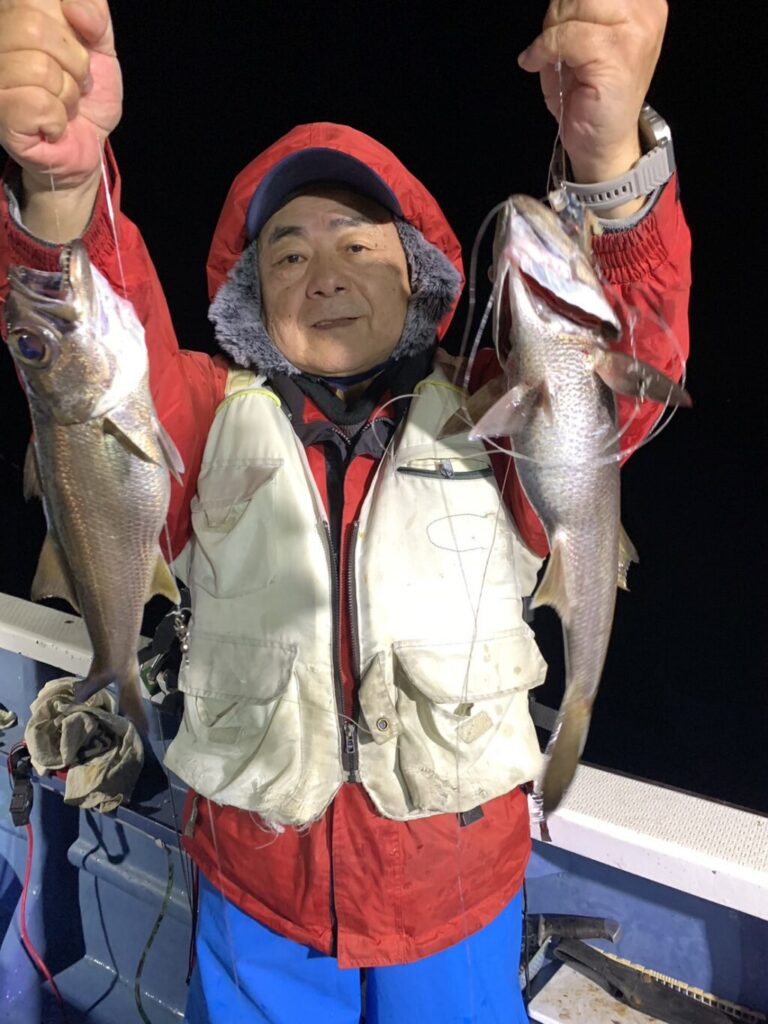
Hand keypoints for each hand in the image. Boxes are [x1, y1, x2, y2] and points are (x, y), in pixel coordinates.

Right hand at [0, 0, 121, 189]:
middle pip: (31, 26)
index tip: (80, 44)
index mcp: (15, 17)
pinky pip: (37, 103)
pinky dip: (57, 118)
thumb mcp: (101, 48)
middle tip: (75, 82)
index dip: (68, 22)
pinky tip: (53, 125)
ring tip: (64, 105)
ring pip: (37, 67)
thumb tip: (74, 7)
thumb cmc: (86, 96)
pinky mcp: (1, 115)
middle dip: (72, 61)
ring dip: (66, 94)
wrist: (88, 147)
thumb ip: (94, 14)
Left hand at [519, 1, 667, 187]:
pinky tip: (536, 63)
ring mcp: (636, 30)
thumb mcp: (581, 37)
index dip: (568, 1)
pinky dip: (543, 49)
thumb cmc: (590, 92)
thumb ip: (574, 10)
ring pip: (574, 4)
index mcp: (642, 2)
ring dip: (551, 30)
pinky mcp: (617, 53)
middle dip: (558, 11)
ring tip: (554, 57)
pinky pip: (566, 35)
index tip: (557, 23)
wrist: (602, 142)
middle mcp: (646, 10)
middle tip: (553, 42)